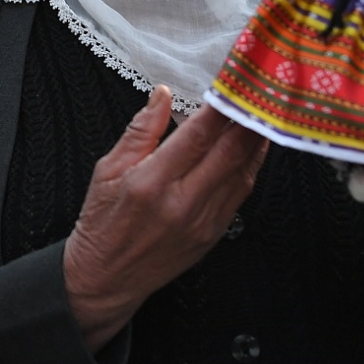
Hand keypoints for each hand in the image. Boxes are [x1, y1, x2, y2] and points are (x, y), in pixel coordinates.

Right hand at [63, 87, 268, 351]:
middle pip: (230, 153)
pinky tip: (250, 149)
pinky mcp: (213, 234)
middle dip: (248, 120)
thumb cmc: (102, 223)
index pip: (197, 136)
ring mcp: (202, 222)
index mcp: (151, 182)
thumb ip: (140, 131)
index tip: (231, 84)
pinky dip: (249, 167)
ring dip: (255, 142)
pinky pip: (240, 194)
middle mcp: (182, 203)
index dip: (219, 107)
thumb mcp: (107, 170)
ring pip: (243, 173)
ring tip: (261, 115)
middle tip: (258, 94)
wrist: (106, 279)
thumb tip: (162, 94)